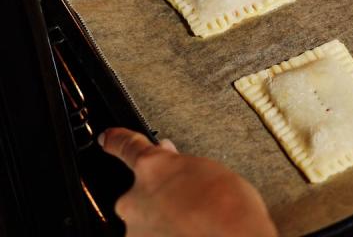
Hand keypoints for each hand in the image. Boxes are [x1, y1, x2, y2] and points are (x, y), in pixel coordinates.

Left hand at [99, 127, 277, 236]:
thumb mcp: (210, 172)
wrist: (233, 235)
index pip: (127, 147)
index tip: (107, 138)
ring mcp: (135, 229)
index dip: (115, 141)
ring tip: (195, 224)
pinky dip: (167, 234)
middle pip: (138, 194)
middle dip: (157, 196)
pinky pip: (152, 236)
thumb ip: (184, 169)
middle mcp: (134, 198)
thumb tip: (176, 169)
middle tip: (186, 203)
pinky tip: (189, 232)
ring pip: (144, 223)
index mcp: (152, 166)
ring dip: (162, 222)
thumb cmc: (229, 207)